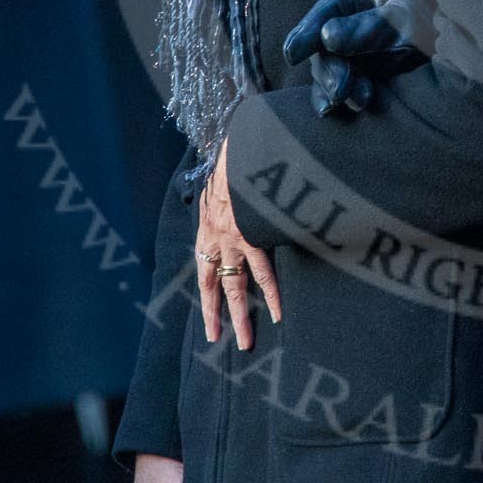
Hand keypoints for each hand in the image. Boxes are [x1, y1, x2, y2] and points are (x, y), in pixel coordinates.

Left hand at [195, 139, 281, 349]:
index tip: (210, 318)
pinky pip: (263, 271)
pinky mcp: (253, 233)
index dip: (207, 296)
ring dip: (242, 315)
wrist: (241, 141)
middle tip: (219, 341)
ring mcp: (234, 237)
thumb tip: (242, 196)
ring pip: (237, 286)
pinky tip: (277, 313)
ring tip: (247, 341)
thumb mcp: (224, 178)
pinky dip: (271, 293)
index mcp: (208, 226)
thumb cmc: (236, 154)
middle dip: (217, 315)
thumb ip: (230, 194)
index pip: (205, 269)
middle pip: (215, 285)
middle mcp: (216, 236)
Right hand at [283, 0, 433, 117]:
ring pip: (328, 74)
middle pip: (323, 48)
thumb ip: (368, 27)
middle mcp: (349, 30)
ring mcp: (351, 59)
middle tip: (341, 88)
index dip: (308, 32)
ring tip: (361, 99)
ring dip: (336, 88)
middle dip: (329, 69)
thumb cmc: (431, 31)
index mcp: (359, 3)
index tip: (296, 52)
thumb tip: (328, 37)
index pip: (327, 12)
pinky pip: (334, 95)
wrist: (457, 68)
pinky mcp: (356, 86)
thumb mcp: (405, 20)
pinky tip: (332, 111)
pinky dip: (332, 104)